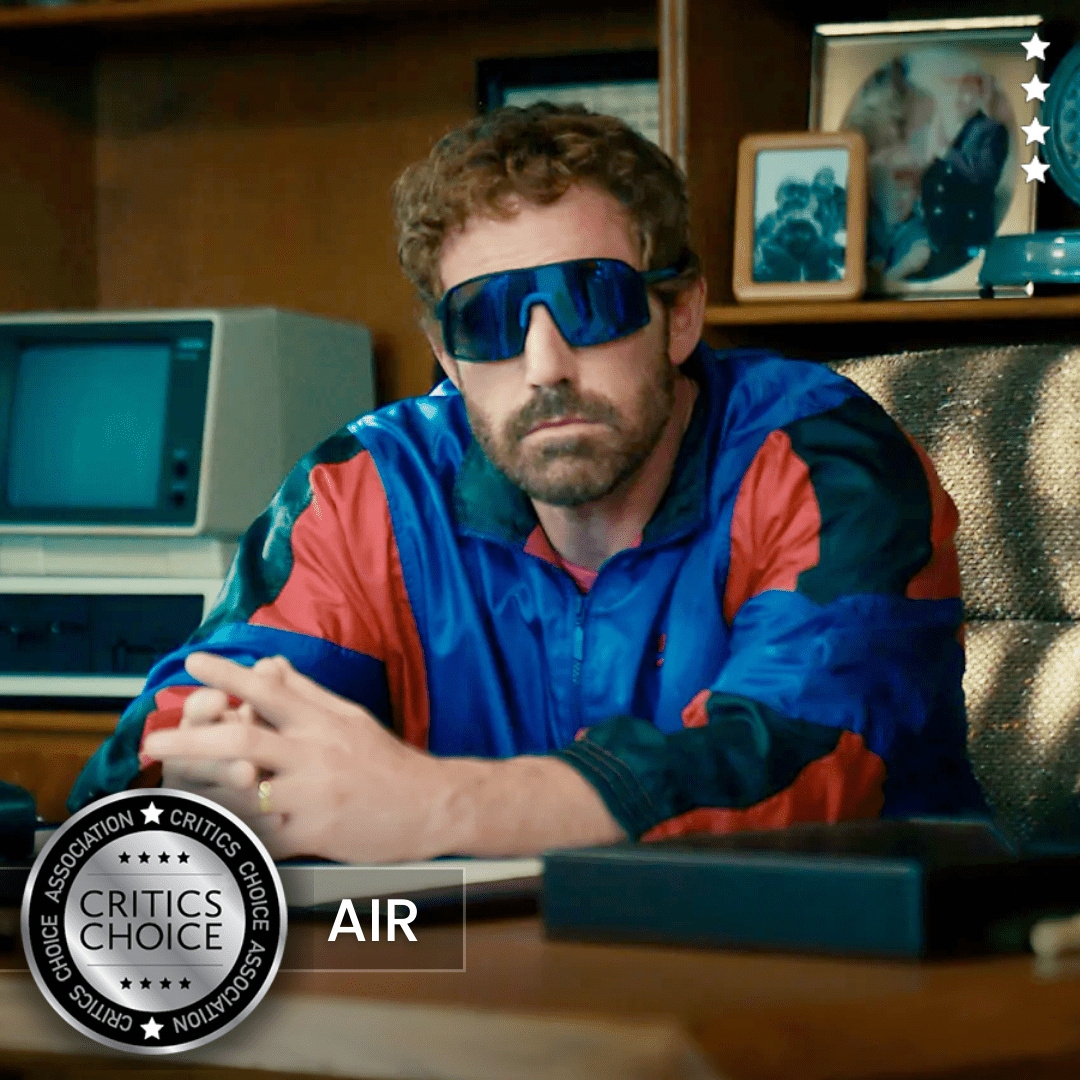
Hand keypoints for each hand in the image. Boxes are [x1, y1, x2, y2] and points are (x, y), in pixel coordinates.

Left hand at [143, 652, 453, 862]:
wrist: (431, 804)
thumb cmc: (387, 762)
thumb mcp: (350, 717)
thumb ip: (306, 693)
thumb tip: (269, 664)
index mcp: (321, 721)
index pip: (268, 689)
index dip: (227, 675)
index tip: (193, 664)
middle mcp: (314, 752)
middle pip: (243, 738)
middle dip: (192, 738)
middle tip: (154, 740)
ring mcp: (313, 793)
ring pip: (244, 791)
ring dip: (199, 790)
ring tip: (167, 790)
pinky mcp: (316, 831)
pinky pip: (263, 834)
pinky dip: (233, 833)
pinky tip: (208, 832)